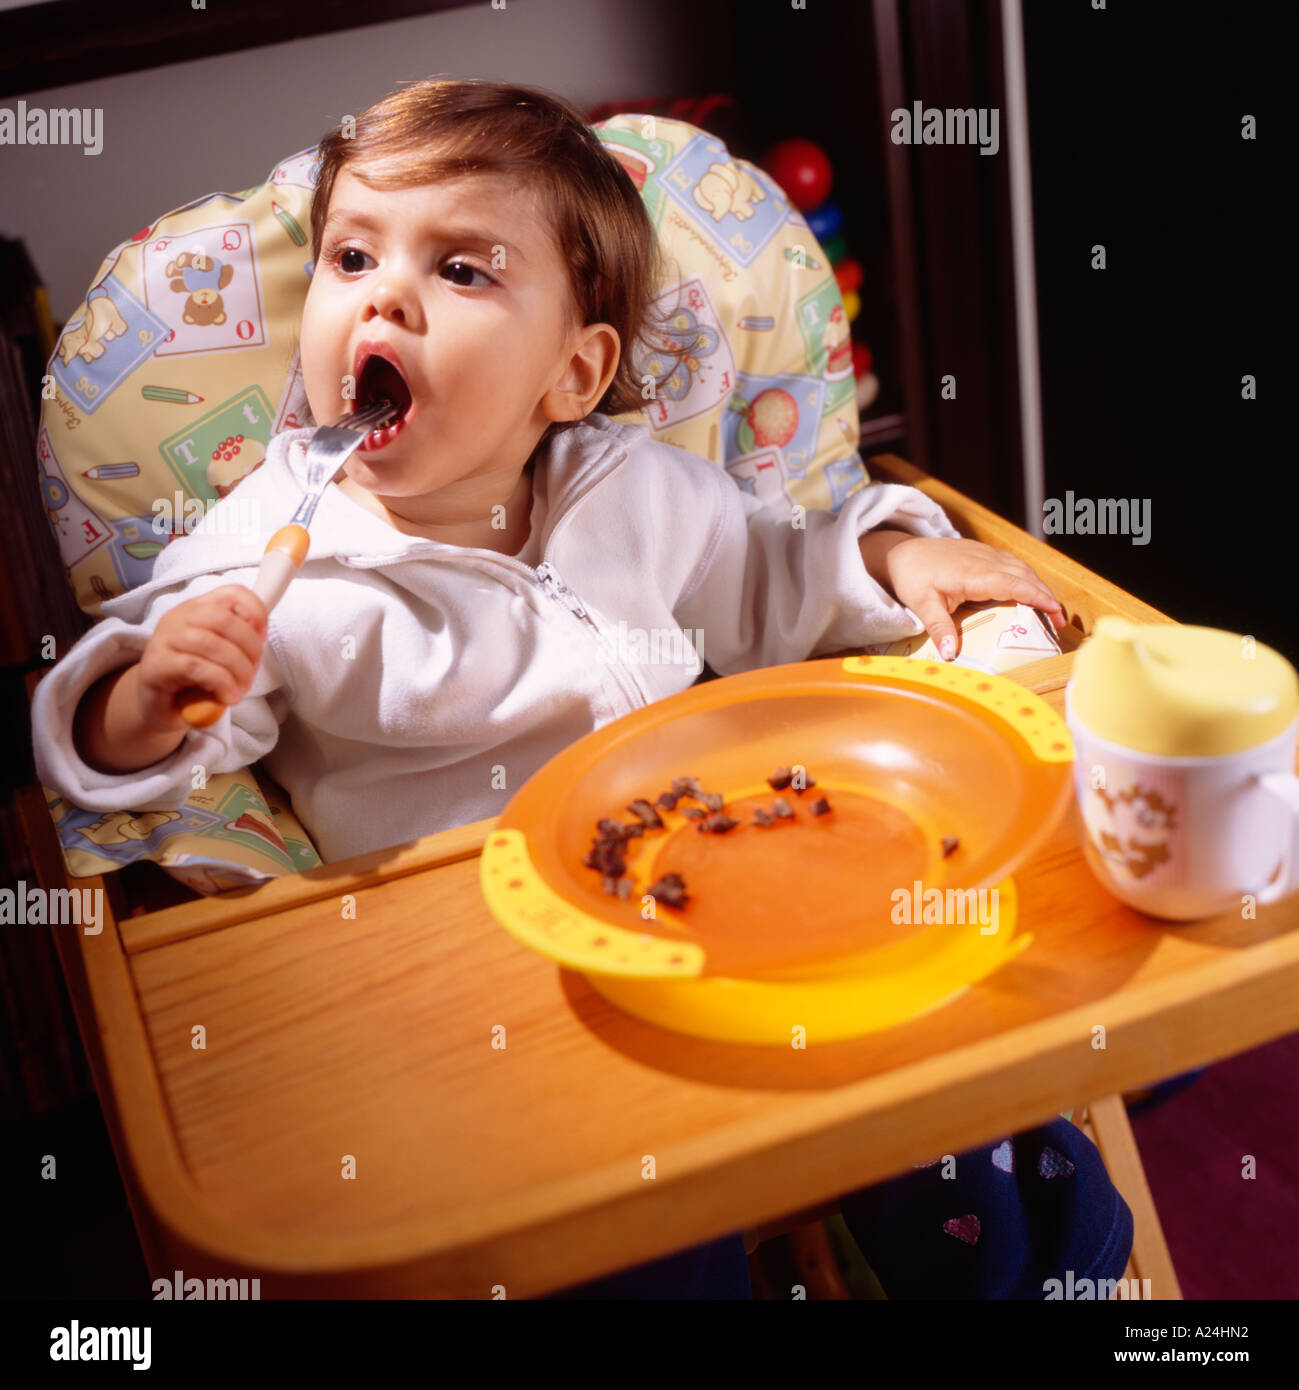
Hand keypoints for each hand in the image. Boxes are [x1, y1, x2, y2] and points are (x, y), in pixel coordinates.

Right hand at [135, 585, 267, 731]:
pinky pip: (196, 667)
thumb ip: (237, 641)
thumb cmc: (193, 680)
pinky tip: (228, 696)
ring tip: (242, 688)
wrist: (156, 706)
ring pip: (211, 643)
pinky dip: (221, 683)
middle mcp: (177, 618)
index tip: (263, 637)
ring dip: (237, 668)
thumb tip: (260, 636)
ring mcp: (164, 640)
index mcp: (196, 609)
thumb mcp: (220, 656)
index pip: (231, 593)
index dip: (255, 612)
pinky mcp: (157, 666)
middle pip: (223, 618)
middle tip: (253, 671)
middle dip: (249, 646)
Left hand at [866, 533, 1065, 659]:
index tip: (1055, 612)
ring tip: (1050, 610)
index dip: (1037, 597)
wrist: (901, 553)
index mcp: (974, 574)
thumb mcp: (923, 605)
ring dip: (1038, 586)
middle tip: (1059, 622)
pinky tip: (1030, 592)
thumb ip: (939, 628)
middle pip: (1025, 576)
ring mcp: (985, 554)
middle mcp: (985, 560)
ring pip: (1021, 567)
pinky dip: (1026, 577)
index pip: (1014, 584)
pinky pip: (1012, 563)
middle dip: (1046, 596)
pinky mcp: (983, 553)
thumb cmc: (912, 578)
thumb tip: (950, 654)